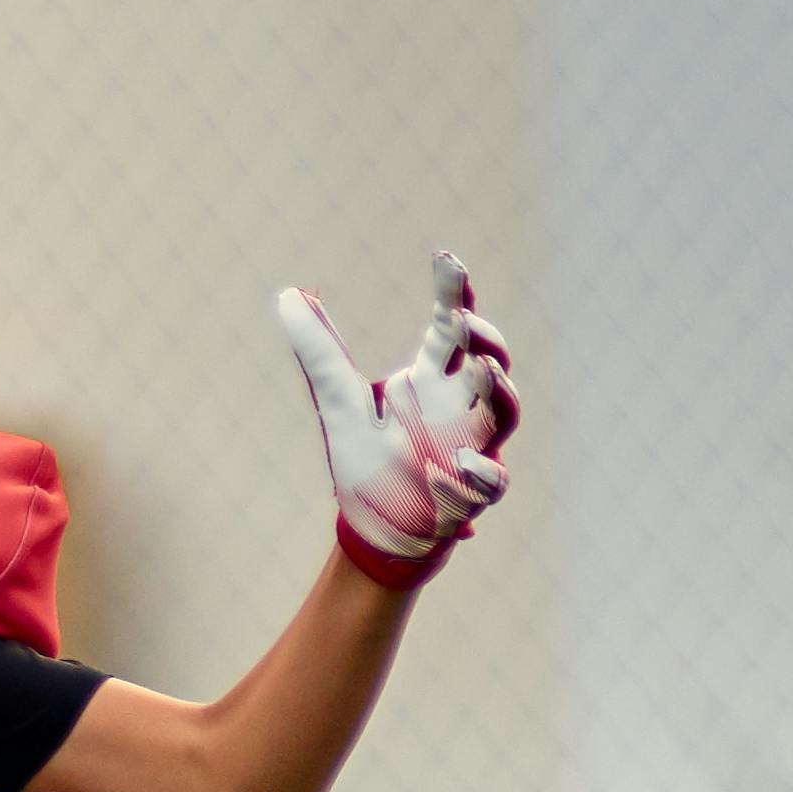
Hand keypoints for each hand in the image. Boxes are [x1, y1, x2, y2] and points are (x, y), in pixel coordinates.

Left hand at [276, 254, 519, 591]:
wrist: (376, 531)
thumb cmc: (368, 464)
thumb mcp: (336, 403)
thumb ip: (319, 351)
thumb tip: (288, 294)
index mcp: (432, 380)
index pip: (451, 328)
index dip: (454, 293)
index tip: (444, 259)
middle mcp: (460, 407)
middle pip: (491, 360)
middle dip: (484, 339)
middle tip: (461, 319)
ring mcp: (473, 447)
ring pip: (504, 412)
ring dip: (498, 392)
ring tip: (483, 371)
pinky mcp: (472, 493)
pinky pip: (492, 480)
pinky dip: (483, 472)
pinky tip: (461, 463)